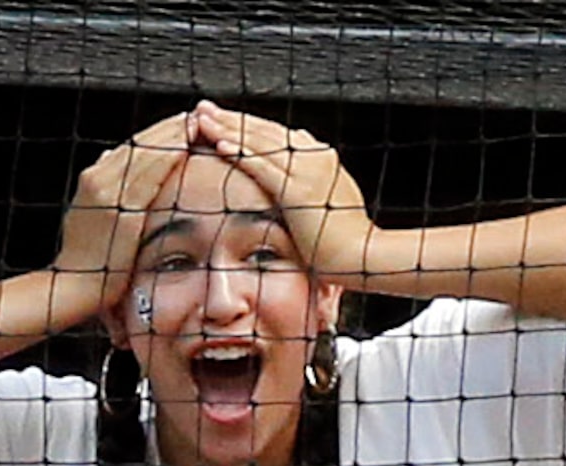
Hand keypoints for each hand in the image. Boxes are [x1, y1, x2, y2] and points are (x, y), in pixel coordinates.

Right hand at [54, 110, 201, 317]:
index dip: (159, 132)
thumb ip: (102, 186)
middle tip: (197, 114)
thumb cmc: (85, 256)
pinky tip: (186, 149)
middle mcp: (98, 179)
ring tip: (197, 124)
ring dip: (173, 136)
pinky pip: (149, 179)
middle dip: (171, 128)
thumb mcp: (88, 212)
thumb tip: (111, 157)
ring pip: (146, 155)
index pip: (131, 146)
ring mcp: (109, 195)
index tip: (182, 121)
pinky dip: (168, 160)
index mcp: (93, 178)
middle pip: (141, 143)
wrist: (72, 285)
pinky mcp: (122, 213)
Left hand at [191, 102, 379, 282]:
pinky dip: (241, 154)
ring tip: (203, 120)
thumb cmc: (345, 238)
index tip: (221, 117)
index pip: (276, 134)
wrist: (363, 257)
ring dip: (229, 129)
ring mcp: (308, 173)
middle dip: (231, 119)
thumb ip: (313, 178)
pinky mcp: (299, 191)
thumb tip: (299, 162)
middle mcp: (315, 158)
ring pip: (260, 144)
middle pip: (264, 132)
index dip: (247, 124)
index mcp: (321, 158)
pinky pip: (263, 168)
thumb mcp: (329, 198)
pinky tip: (220, 145)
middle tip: (202, 108)